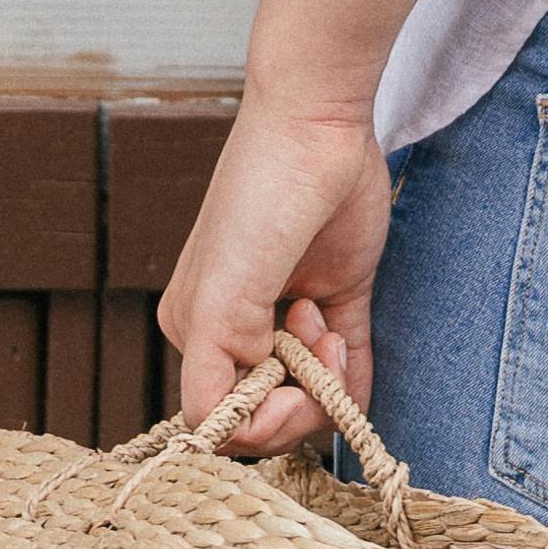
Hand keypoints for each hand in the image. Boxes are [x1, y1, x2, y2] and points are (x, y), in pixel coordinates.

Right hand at [158, 93, 394, 459]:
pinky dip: (352, 381)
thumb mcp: (223, 290)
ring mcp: (287, 314)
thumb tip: (230, 419)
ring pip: (309, 394)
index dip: (262, 422)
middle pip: (268, 414)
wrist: (317, 126)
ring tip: (325, 321)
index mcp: (195, 330)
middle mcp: (236, 329)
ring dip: (327, 376)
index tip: (290, 386)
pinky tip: (346, 352)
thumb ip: (214, 364)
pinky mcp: (335, 297)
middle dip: (300, 397)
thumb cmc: (260, 200)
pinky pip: (346, 368)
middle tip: (315, 341)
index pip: (222, 421)